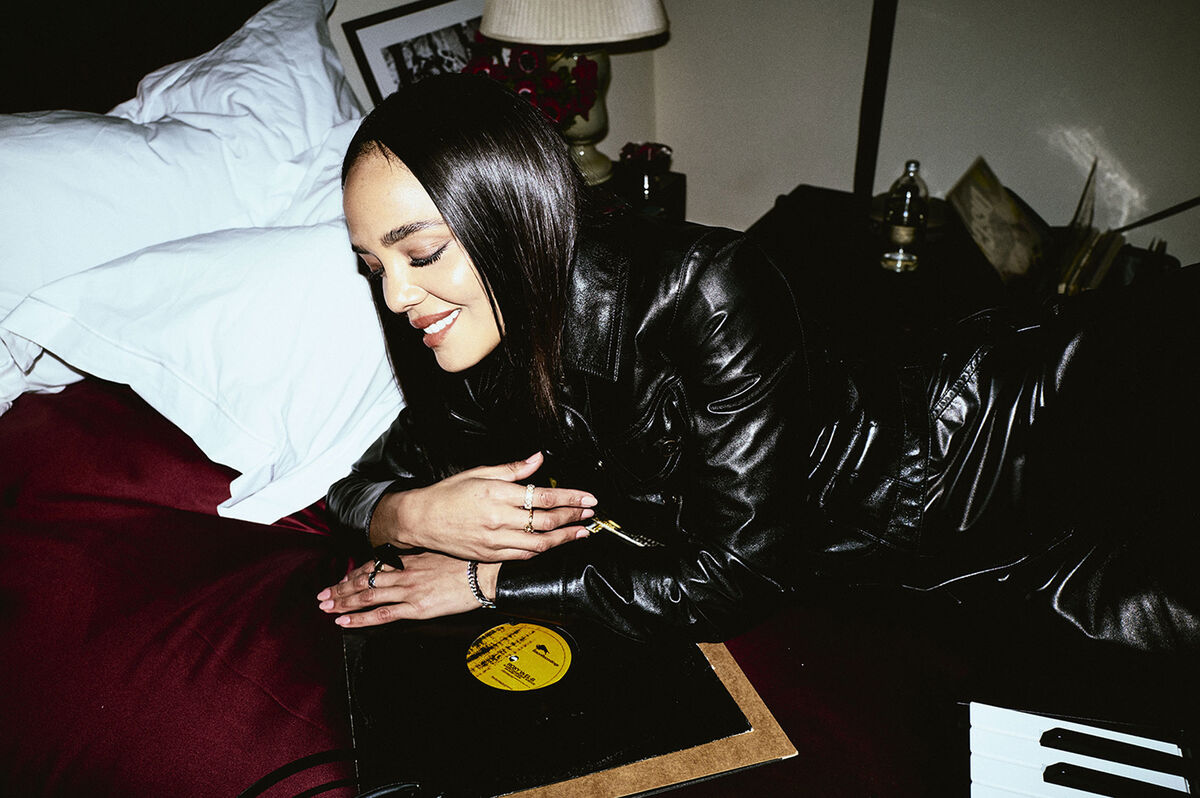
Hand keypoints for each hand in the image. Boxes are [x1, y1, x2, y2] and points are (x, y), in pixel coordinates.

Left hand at [316, 552, 498, 626]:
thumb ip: (421, 559)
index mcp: (410, 560)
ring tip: (326, 608)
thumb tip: (409, 561)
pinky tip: (345, 621)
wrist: (485, 573)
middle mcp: (404, 573)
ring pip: (367, 596)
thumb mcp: (441, 553)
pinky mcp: (416, 608)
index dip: (353, 574)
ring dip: (343, 602)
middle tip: (322, 596)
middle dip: (340, 589)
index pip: (373, 566)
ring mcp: (408, 591)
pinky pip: (382, 614)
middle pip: (364, 581)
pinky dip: (360, 618)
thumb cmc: (468, 563)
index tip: (340, 580)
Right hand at [372, 451, 595, 560]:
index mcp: (498, 494)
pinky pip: (523, 555)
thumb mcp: (479, 473)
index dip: (571, 498)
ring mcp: (495, 540)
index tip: (588, 498)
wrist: (421, 520)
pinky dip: (543, 550)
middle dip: (573, 517)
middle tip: (590, 514)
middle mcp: (499, 519)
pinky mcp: (490, 555)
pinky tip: (555, 544)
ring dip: (565, 538)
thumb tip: (538, 459)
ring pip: (540, 543)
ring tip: (581, 532)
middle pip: (547, 521)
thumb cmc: (448, 494)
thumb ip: (513, 469)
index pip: (544, 497)